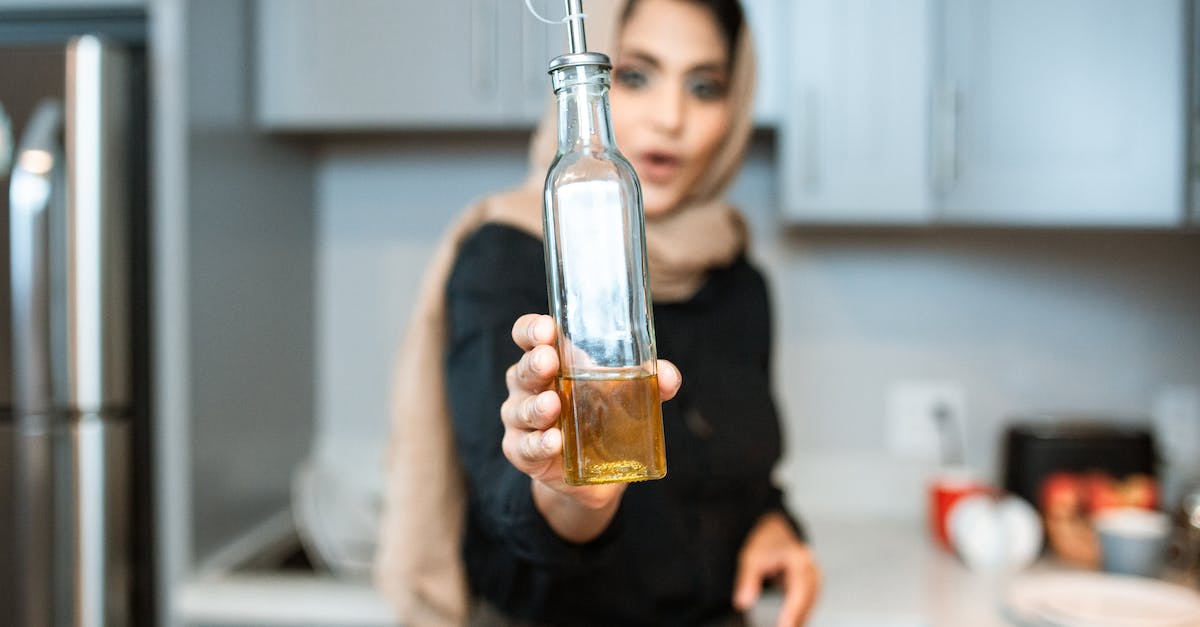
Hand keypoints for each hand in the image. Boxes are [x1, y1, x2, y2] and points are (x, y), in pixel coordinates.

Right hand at [503, 313, 681, 541]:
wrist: (592, 473)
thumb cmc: (601, 418)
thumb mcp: (625, 396)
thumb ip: (648, 382)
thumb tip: (668, 376)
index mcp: (549, 361)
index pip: (529, 336)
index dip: (531, 330)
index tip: (547, 328)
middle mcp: (528, 386)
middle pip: (521, 369)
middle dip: (534, 364)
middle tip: (550, 361)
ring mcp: (521, 419)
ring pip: (520, 409)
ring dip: (536, 407)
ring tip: (553, 405)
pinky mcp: (522, 452)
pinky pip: (526, 447)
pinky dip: (539, 444)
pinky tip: (554, 442)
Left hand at [732, 512, 820, 626]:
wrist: (776, 532)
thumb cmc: (765, 545)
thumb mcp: (751, 558)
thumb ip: (747, 581)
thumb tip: (743, 603)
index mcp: (799, 559)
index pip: (800, 590)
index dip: (793, 611)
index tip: (785, 626)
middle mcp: (811, 568)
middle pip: (808, 600)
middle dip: (797, 618)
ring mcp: (814, 577)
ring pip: (810, 604)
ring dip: (800, 618)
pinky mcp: (812, 586)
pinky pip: (808, 603)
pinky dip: (799, 615)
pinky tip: (790, 625)